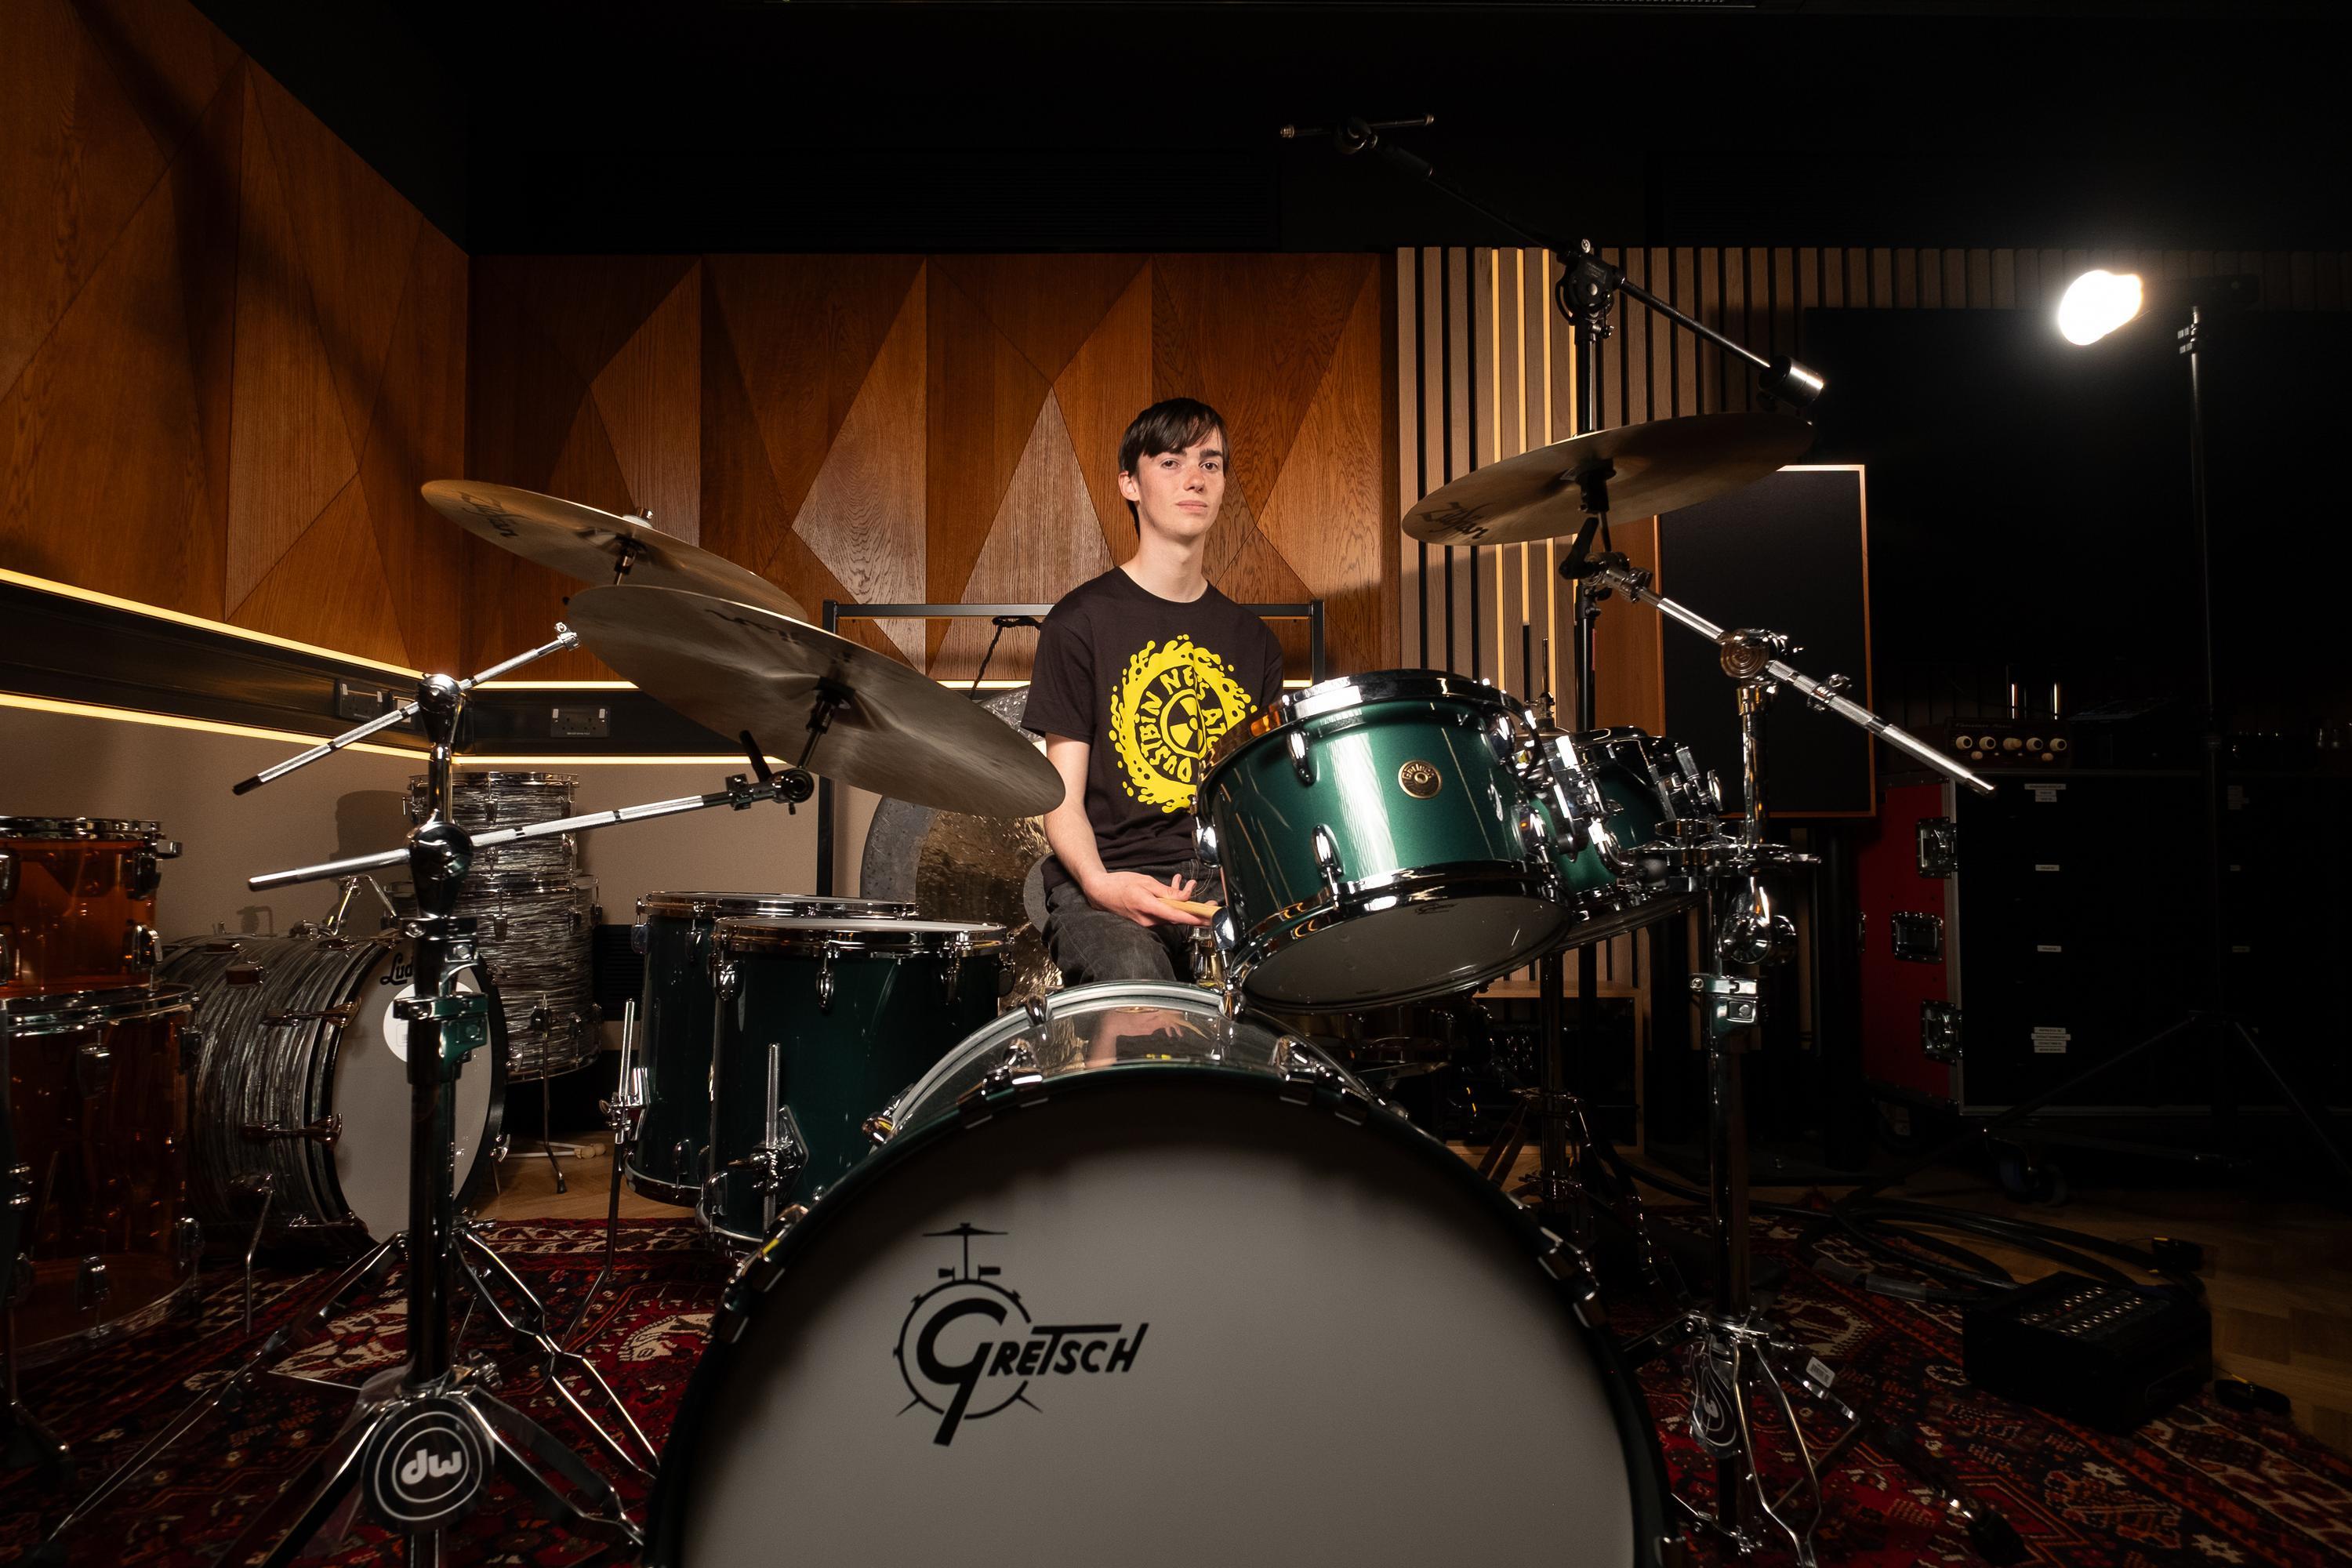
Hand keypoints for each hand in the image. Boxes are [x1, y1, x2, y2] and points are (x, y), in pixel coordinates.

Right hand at [1084, 871, 1206, 928]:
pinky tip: (1174, 887)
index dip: (1193, 918)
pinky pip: (1163, 913)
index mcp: (1148, 907)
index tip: (1206, 918)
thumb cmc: (1120, 884)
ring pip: (1172, 914)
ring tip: (1187, 885)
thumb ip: (1166, 891)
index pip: (1176, 916)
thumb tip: (1183, 898)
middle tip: (1211, 906)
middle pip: (1178, 918)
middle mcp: (1148, 920)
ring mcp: (1147, 922)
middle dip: (1195, 910)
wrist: (1100, 891)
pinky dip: (1171, 903)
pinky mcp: (1146, 920)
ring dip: (1182, 902)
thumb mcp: (1146, 882)